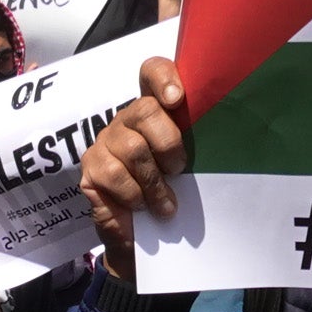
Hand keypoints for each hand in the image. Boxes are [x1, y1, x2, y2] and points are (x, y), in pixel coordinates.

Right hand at [79, 57, 189, 264]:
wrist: (141, 239)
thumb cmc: (169, 195)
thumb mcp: (186, 168)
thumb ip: (194, 144)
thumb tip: (221, 135)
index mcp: (153, 111)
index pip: (152, 72)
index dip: (164, 77)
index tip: (177, 99)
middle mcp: (126, 119)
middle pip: (146, 110)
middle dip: (168, 143)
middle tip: (177, 170)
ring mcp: (105, 142)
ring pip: (134, 149)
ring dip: (154, 182)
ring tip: (164, 203)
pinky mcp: (90, 168)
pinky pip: (115, 175)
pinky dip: (134, 195)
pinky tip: (141, 207)